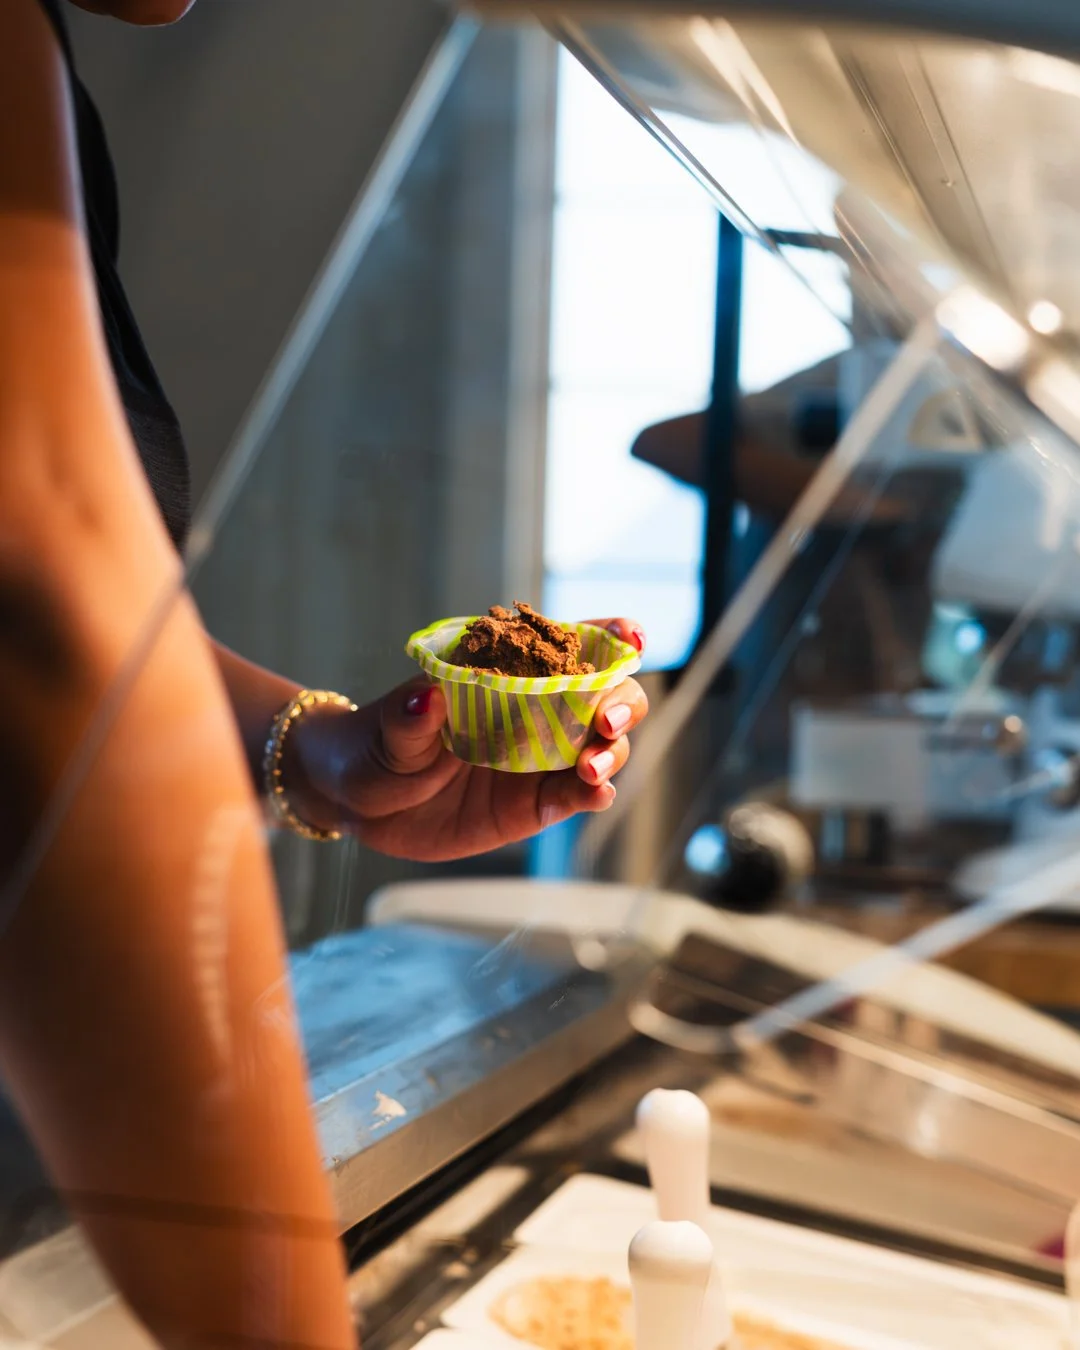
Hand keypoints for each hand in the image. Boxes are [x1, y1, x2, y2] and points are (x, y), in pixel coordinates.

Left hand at [285, 619, 647, 861]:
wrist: (360, 803)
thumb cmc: (376, 746)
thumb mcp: (388, 730)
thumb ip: (409, 718)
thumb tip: (425, 697)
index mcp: (510, 672)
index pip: (572, 645)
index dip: (611, 637)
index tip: (628, 639)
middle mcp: (538, 710)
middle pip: (608, 695)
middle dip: (621, 702)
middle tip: (604, 722)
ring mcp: (541, 758)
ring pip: (603, 746)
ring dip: (611, 752)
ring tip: (589, 768)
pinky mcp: (535, 804)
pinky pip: (577, 795)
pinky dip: (594, 792)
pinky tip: (593, 792)